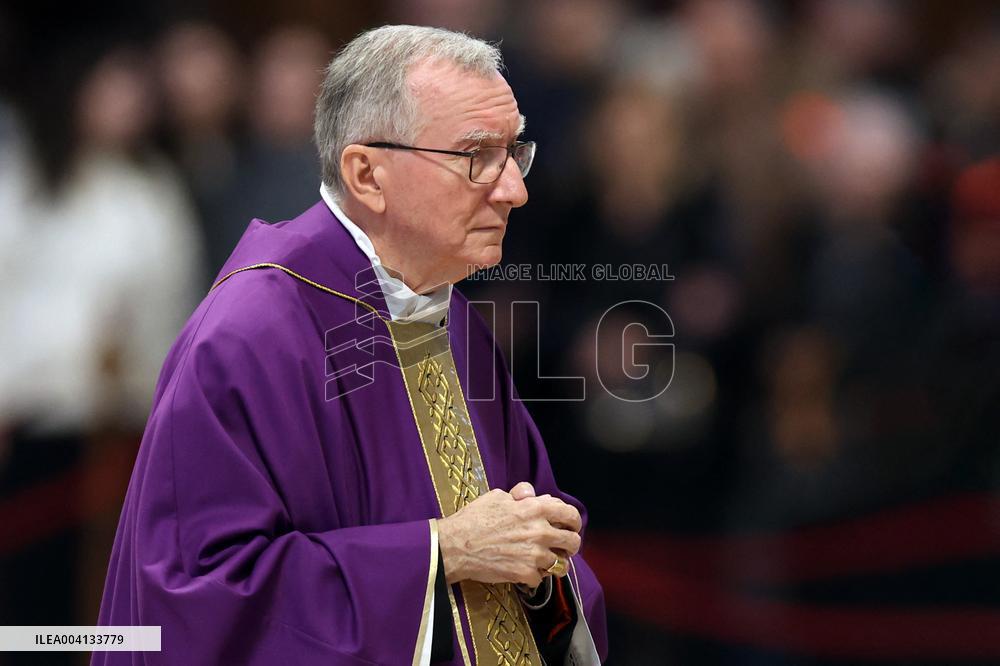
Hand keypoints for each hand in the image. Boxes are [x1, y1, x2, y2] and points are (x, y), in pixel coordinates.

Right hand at [437, 486, 581, 586]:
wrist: (455, 546)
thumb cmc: (474, 519)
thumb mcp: (497, 496)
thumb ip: (520, 494)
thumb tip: (532, 494)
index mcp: (535, 509)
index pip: (570, 514)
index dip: (573, 521)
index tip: (570, 526)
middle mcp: (540, 532)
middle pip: (573, 542)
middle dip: (571, 545)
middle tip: (563, 547)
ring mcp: (534, 555)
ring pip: (561, 563)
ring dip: (553, 563)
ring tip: (543, 562)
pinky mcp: (525, 574)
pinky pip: (540, 579)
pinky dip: (533, 577)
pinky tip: (524, 572)